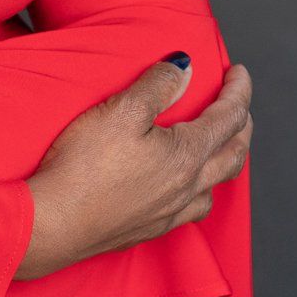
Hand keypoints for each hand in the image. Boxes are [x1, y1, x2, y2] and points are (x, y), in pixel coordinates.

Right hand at [16, 56, 253, 280]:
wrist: (54, 223)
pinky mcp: (148, 230)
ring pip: (215, 188)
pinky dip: (199, 193)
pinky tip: (184, 191)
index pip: (228, 117)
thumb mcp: (121, 110)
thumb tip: (185, 66)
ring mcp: (169, 213)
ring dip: (225, 163)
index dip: (239, 91)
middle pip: (234, 155)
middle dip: (243, 126)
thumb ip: (158, 85)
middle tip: (239, 107)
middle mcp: (187, 187)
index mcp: (186, 154)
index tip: (240, 72)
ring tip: (219, 149)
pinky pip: (190, 211)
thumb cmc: (84, 166)